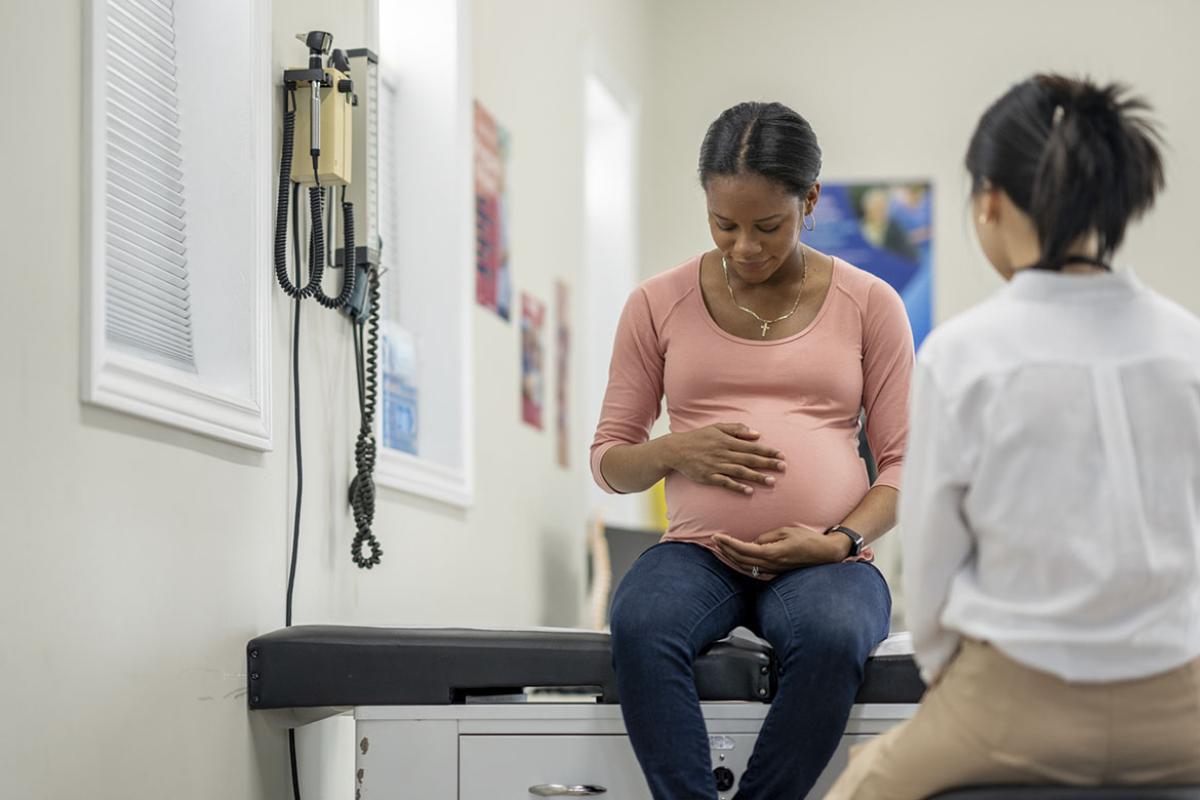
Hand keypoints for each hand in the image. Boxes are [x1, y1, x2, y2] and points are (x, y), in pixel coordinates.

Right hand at [663, 423, 785, 494]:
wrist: (676, 450)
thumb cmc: (698, 438)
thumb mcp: (717, 428)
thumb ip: (737, 429)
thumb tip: (757, 434)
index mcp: (727, 441)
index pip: (752, 446)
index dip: (767, 451)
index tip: (781, 455)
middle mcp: (724, 453)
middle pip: (749, 459)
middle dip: (767, 463)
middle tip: (783, 468)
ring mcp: (716, 466)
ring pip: (740, 472)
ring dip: (756, 476)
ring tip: (771, 481)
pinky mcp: (709, 477)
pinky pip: (725, 482)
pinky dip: (737, 487)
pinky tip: (749, 491)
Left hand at [712, 527, 848, 574]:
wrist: (824, 554)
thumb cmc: (807, 539)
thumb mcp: (786, 532)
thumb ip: (767, 537)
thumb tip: (753, 542)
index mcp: (771, 553)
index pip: (743, 549)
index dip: (727, 543)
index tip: (717, 536)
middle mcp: (770, 565)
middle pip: (740, 559)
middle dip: (725, 550)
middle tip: (714, 540)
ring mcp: (772, 571)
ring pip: (745, 566)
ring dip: (731, 558)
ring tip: (720, 548)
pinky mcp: (775, 572)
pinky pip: (753, 570)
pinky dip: (741, 564)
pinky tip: (736, 559)